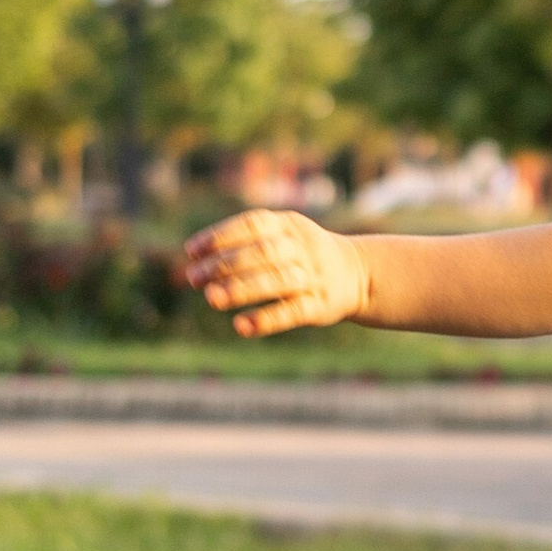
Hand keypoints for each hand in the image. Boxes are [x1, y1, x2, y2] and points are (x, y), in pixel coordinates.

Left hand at [182, 209, 369, 336]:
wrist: (359, 273)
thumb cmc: (304, 253)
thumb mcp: (284, 234)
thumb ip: (246, 241)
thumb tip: (195, 257)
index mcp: (289, 225)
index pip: (252, 224)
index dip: (220, 236)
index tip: (192, 251)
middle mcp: (301, 248)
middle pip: (261, 253)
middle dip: (224, 265)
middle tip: (193, 278)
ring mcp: (312, 277)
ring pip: (275, 281)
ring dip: (241, 289)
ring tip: (211, 298)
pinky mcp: (319, 306)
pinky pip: (292, 312)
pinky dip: (266, 319)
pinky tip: (241, 326)